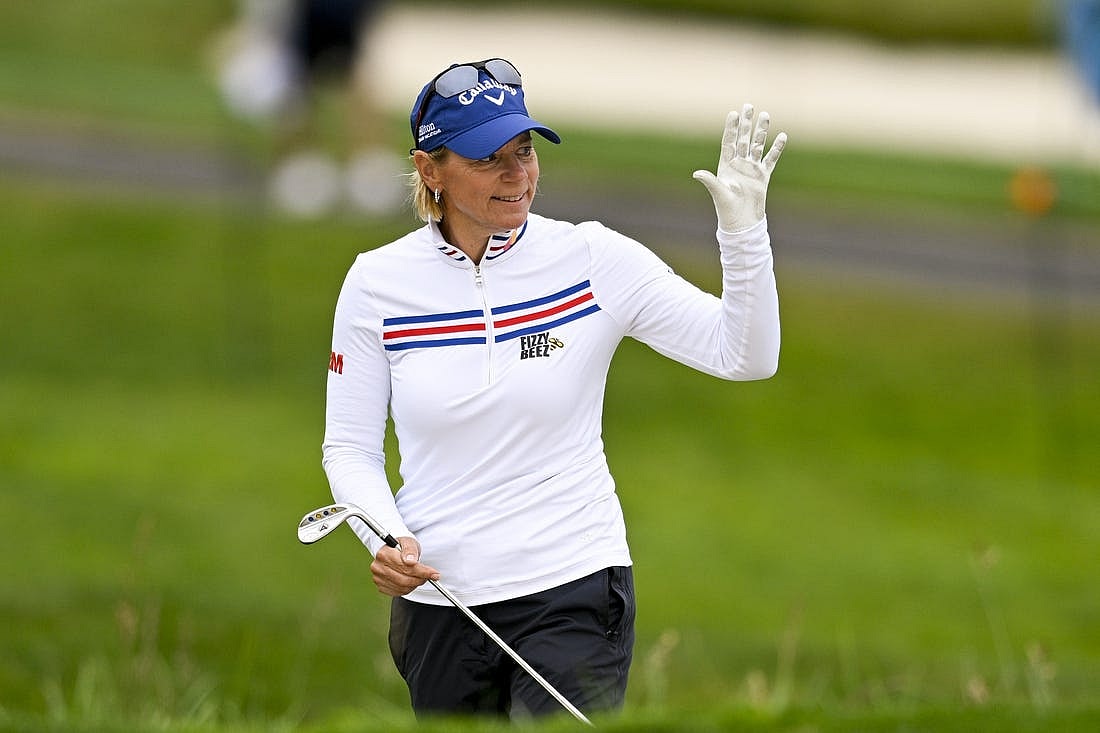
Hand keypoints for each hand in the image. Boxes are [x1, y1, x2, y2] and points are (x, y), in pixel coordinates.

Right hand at [370, 536, 439, 596]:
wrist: (393, 551)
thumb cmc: (402, 546)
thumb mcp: (409, 542)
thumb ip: (410, 550)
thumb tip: (411, 561)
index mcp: (384, 554)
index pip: (406, 566)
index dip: (422, 571)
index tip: (434, 573)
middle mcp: (378, 567)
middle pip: (404, 579)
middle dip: (420, 579)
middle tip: (430, 576)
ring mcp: (378, 578)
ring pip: (402, 587)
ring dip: (415, 584)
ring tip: (421, 577)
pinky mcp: (381, 586)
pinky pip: (398, 592)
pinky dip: (408, 589)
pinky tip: (412, 581)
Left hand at [693, 103, 786, 232]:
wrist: (742, 222)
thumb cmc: (726, 208)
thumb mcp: (718, 192)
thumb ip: (709, 181)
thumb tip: (696, 173)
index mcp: (725, 165)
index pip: (729, 142)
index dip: (731, 128)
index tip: (733, 113)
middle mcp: (738, 164)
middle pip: (743, 139)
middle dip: (746, 123)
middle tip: (748, 106)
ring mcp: (751, 169)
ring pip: (757, 145)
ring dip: (761, 131)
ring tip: (765, 115)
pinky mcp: (763, 175)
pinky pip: (771, 159)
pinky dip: (776, 148)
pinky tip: (782, 136)